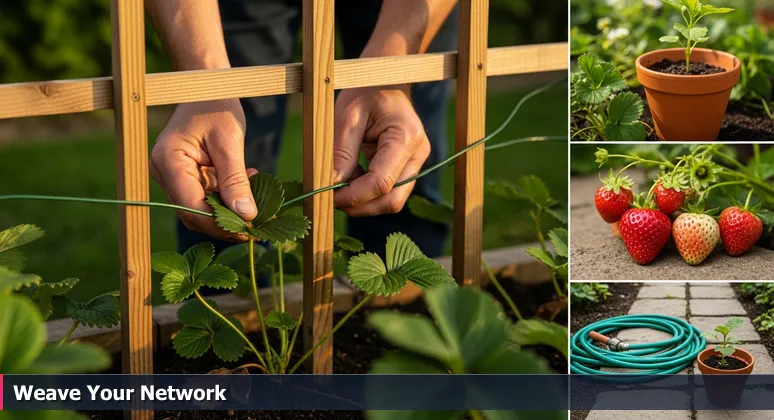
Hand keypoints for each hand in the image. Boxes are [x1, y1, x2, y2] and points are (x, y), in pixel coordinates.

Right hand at [150, 99, 257, 240]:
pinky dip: (228, 198)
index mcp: (168, 161)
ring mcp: (173, 176)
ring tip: (259, 205)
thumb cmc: (216, 104)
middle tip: (259, 226)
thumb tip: (246, 215)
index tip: (249, 231)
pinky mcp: (185, 176)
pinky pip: (205, 197)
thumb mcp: (230, 140)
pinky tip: (249, 187)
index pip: (191, 206)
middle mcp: (164, 172)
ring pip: (201, 209)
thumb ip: (235, 179)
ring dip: (229, 212)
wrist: (207, 86)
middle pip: (193, 213)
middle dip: (226, 223)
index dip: (220, 224)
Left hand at [332, 86, 430, 216]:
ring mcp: (416, 162)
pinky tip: (352, 178)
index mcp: (406, 137)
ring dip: (364, 201)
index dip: (354, 196)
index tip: (329, 195)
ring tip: (341, 185)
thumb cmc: (366, 92)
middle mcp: (418, 154)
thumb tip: (331, 185)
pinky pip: (390, 191)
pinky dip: (368, 193)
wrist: (385, 80)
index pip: (382, 182)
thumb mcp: (347, 116)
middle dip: (361, 206)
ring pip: (392, 200)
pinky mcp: (408, 167)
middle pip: (392, 200)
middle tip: (332, 199)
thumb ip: (341, 152)